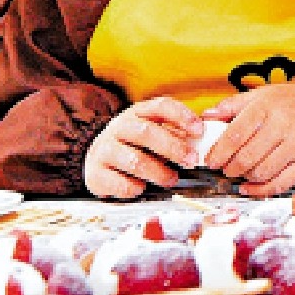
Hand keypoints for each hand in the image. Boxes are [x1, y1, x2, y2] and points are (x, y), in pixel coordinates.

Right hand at [83, 98, 202, 199]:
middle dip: (173, 148)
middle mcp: (118, 127)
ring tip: (170, 179)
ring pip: (135, 161)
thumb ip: (173, 134)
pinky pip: (122, 184)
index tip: (199, 130)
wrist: (95, 160)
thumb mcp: (150, 132)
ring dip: (158, 172)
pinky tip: (142, 187)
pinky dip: (137, 188)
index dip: (182, 116)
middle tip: (190, 161)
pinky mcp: (96, 174)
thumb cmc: (130, 146)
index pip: (160, 106)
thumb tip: (199, 141)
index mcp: (136, 113)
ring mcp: (105, 150)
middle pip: (146, 132)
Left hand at [204, 83, 294, 197]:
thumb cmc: (290, 100)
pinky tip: (251, 188)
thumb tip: (206, 117)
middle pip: (248, 156)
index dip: (219, 152)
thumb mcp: (260, 94)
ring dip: (245, 177)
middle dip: (230, 167)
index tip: (211, 160)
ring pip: (263, 172)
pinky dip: (262, 190)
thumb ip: (232, 105)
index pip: (235, 134)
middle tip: (224, 168)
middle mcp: (283, 125)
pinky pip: (282, 183)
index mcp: (266, 106)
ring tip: (239, 173)